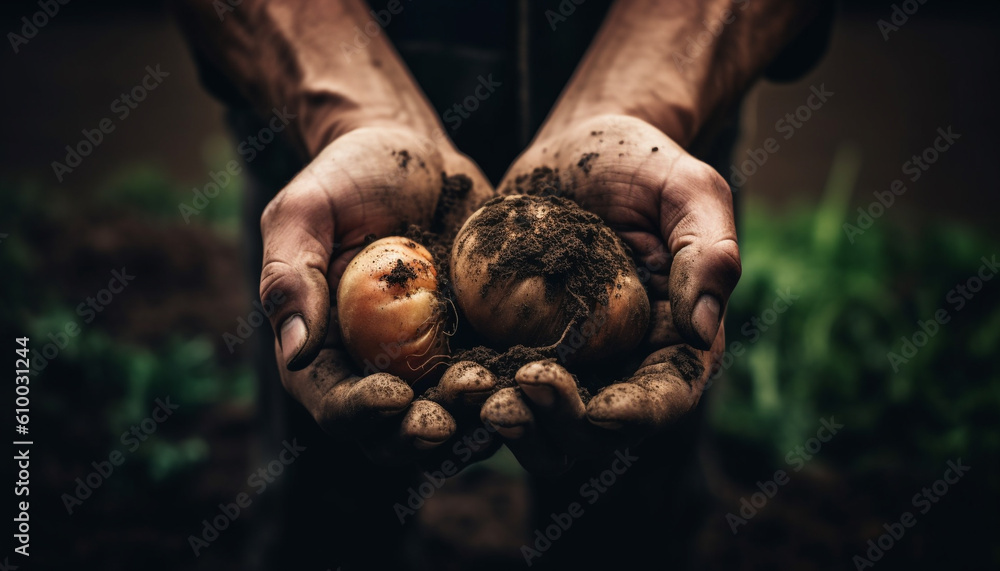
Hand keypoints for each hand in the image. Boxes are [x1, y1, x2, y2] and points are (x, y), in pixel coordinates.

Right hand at [260, 125, 494, 463]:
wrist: (417, 154)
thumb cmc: (349, 174)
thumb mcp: (305, 210)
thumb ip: (290, 277)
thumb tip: (293, 354)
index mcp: (323, 350)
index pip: (333, 405)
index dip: (361, 412)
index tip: (394, 395)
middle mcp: (374, 370)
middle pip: (392, 435)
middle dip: (420, 436)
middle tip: (449, 419)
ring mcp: (429, 363)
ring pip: (451, 421)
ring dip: (474, 423)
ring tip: (498, 401)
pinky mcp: (477, 345)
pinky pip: (498, 384)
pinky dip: (515, 392)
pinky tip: (538, 379)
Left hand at [483, 114, 737, 472]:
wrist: (574, 146)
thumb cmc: (644, 163)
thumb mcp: (690, 190)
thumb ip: (709, 252)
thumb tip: (700, 328)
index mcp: (673, 340)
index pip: (667, 396)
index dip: (639, 415)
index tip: (604, 412)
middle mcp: (618, 363)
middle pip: (598, 428)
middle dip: (564, 422)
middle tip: (528, 388)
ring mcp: (563, 359)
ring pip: (541, 423)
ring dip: (514, 422)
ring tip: (482, 393)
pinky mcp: (513, 342)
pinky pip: (493, 385)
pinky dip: (473, 393)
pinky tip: (452, 376)